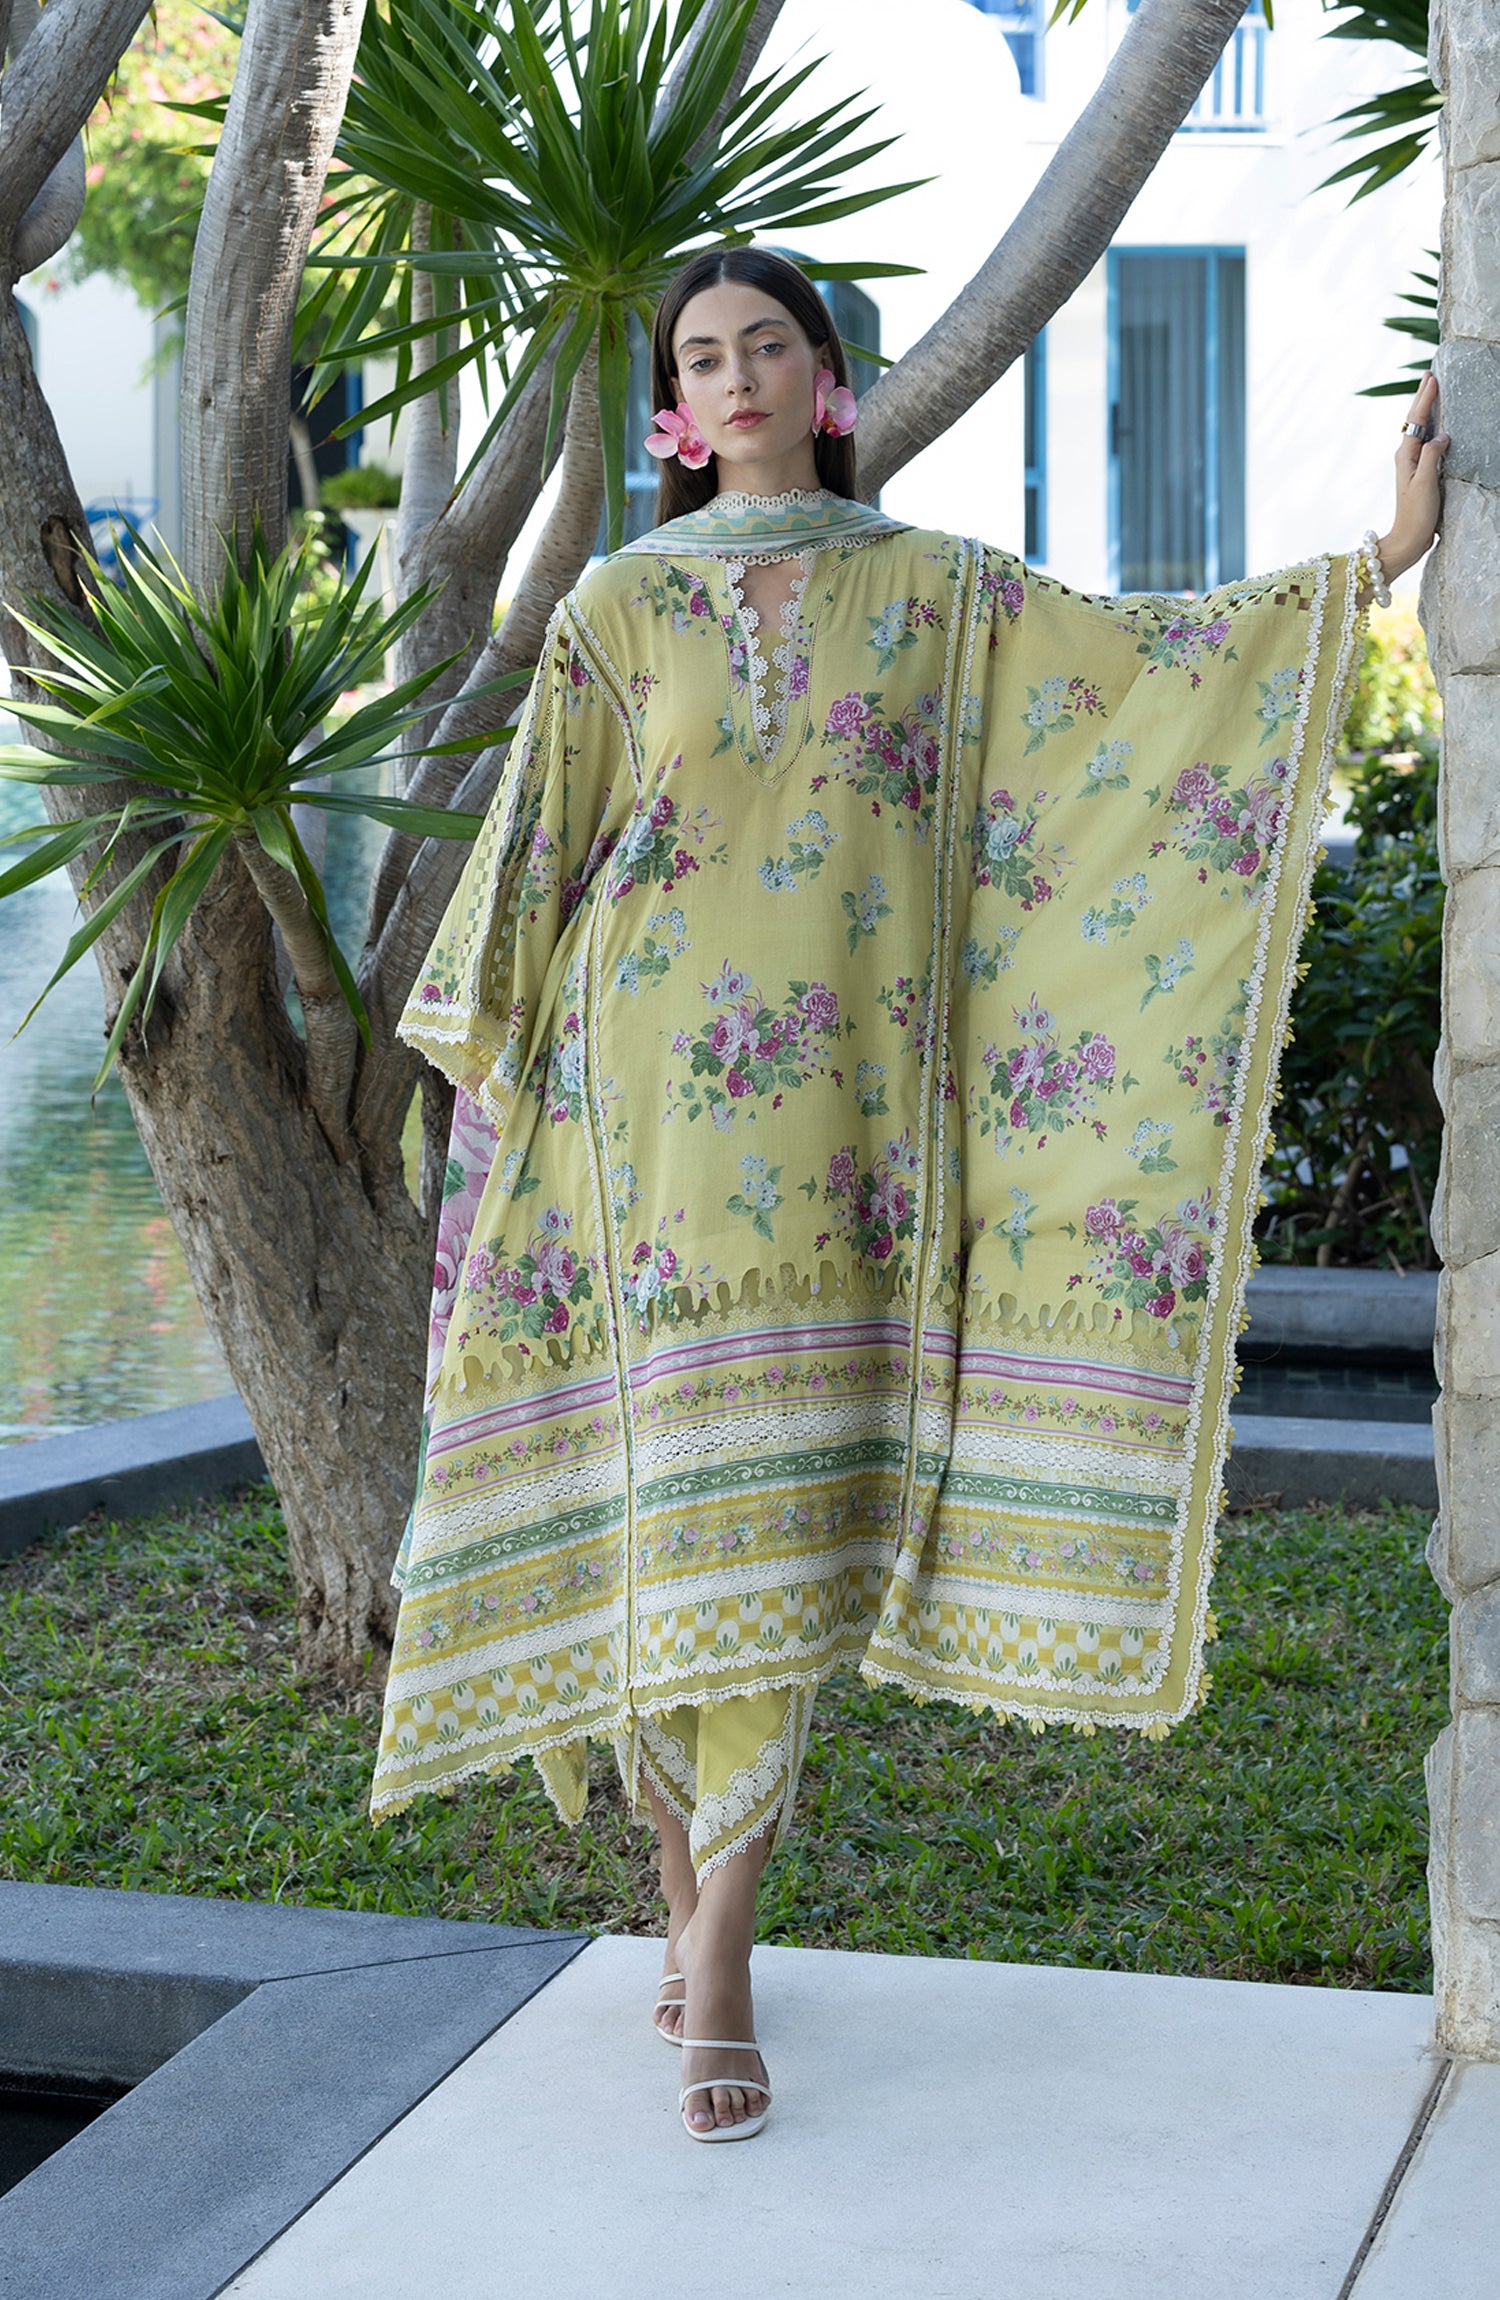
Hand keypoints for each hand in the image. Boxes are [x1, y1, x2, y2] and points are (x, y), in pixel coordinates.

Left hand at [1376, 373, 1448, 580]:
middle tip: (1429, 373)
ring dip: (1425, 408)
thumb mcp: (1425, 483)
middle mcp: (1406, 456)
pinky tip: (1436, 423)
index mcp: (1406, 455)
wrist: (1409, 539)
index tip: (1432, 377)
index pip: (1416, 419)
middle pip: (1414, 419)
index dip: (1425, 397)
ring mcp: (1412, 463)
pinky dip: (1431, 426)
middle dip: (1422, 396)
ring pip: (1419, 428)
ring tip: (1431, 390)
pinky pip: (1425, 441)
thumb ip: (1432, 456)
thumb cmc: (1416, 514)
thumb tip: (1441, 436)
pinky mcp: (1420, 472)